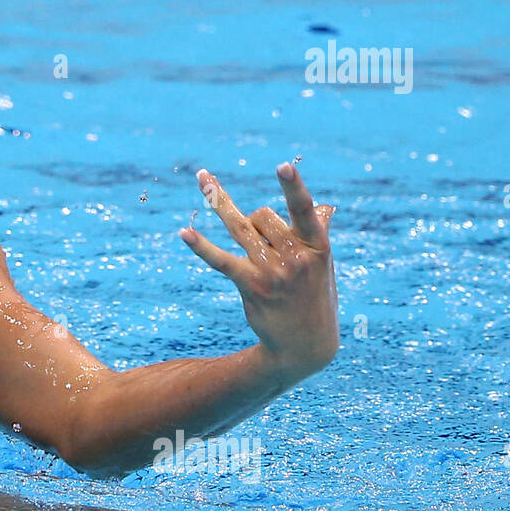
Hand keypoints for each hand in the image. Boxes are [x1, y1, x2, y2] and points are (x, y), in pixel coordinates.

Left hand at [179, 162, 339, 385]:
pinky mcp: (251, 286)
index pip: (304, 210)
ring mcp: (272, 272)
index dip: (294, 187)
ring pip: (240, 227)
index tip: (282, 166)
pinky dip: (202, 246)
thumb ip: (319, 234)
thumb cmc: (316, 298)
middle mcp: (296, 257)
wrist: (305, 345)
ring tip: (202, 177)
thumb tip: (324, 208)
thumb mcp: (325, 265)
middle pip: (263, 216)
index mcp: (318, 246)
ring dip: (220, 202)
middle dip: (257, 218)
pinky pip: (221, 260)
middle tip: (264, 241)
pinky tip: (184, 233)